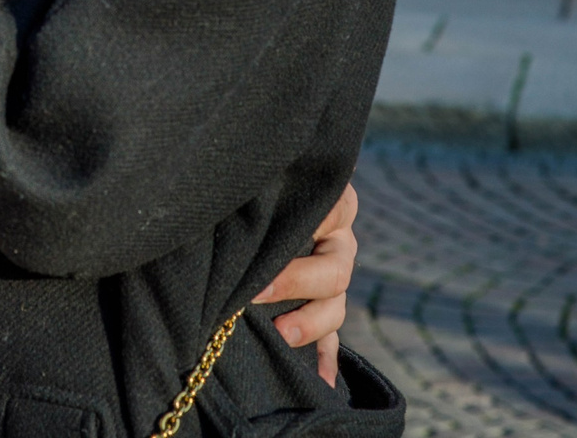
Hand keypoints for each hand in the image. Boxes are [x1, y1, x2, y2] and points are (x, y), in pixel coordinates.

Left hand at [252, 183, 356, 384]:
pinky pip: (331, 342)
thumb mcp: (270, 194)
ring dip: (311, 325)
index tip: (276, 236)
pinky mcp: (323, 313)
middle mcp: (338, 246)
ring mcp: (333, 283)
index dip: (315, 223)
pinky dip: (324, 361)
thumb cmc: (257, 198)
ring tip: (283, 336)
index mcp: (333, 209)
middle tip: (260, 293)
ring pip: (335, 308)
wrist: (254, 211)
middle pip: (335, 271)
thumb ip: (267, 202)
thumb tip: (238, 202)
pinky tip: (321, 382)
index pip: (337, 210)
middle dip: (298, 284)